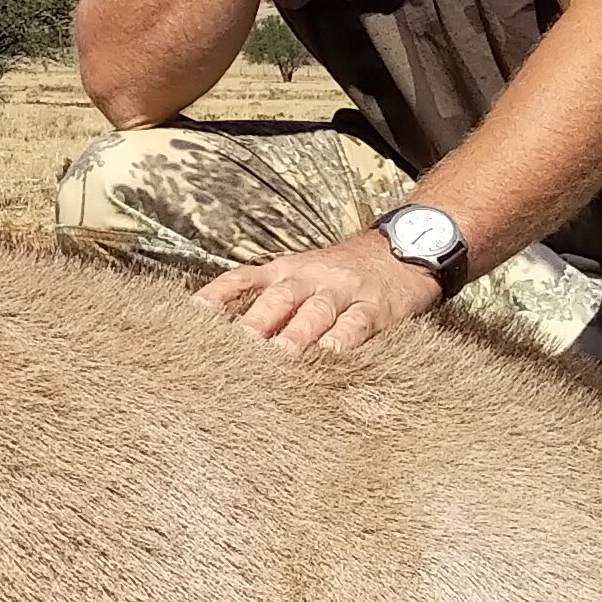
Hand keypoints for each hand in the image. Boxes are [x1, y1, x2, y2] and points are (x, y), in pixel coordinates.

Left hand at [195, 234, 443, 355]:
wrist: (408, 246)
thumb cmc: (346, 270)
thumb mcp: (304, 273)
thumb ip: (270, 296)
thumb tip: (225, 326)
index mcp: (287, 271)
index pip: (244, 279)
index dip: (218, 296)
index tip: (193, 315)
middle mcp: (310, 278)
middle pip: (277, 299)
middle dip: (255, 322)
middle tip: (235, 346)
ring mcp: (343, 291)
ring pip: (314, 312)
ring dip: (296, 333)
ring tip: (280, 354)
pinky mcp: (376, 307)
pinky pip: (357, 322)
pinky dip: (345, 337)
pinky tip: (333, 353)